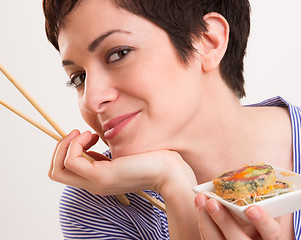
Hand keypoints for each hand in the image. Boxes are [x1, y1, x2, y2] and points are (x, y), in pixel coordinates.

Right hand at [49, 129, 195, 195]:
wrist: (169, 171)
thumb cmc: (150, 158)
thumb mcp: (121, 155)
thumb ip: (103, 153)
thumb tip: (89, 139)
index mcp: (97, 179)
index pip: (64, 171)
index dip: (68, 149)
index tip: (87, 136)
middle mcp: (93, 184)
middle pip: (55, 172)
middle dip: (60, 147)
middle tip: (78, 134)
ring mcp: (96, 182)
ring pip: (57, 169)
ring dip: (66, 144)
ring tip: (87, 134)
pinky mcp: (102, 176)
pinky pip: (72, 161)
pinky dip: (75, 144)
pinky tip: (92, 137)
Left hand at [195, 193, 280, 239]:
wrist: (247, 234)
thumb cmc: (261, 219)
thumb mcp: (267, 213)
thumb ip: (264, 203)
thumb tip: (252, 175)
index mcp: (269, 236)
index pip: (271, 232)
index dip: (263, 221)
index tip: (251, 208)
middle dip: (224, 220)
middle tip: (212, 202)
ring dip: (206, 220)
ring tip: (200, 199)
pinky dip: (203, 223)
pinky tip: (200, 206)